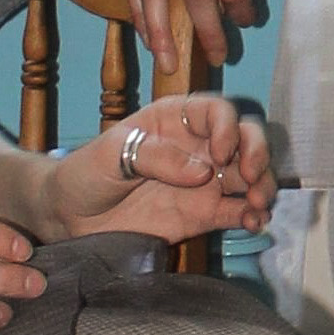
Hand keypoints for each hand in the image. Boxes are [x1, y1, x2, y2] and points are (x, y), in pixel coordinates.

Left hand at [0, 99, 274, 319]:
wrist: (70, 219)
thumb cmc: (85, 173)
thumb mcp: (111, 154)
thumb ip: (156, 156)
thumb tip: (203, 171)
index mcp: (175, 119)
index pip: (216, 111)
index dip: (228, 126)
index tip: (221, 151)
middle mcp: (198, 147)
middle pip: (244, 139)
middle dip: (257, 153)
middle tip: (251, 175)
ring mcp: (205, 182)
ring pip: (249, 176)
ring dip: (263, 186)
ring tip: (258, 205)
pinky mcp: (204, 215)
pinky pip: (238, 211)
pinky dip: (252, 215)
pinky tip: (252, 222)